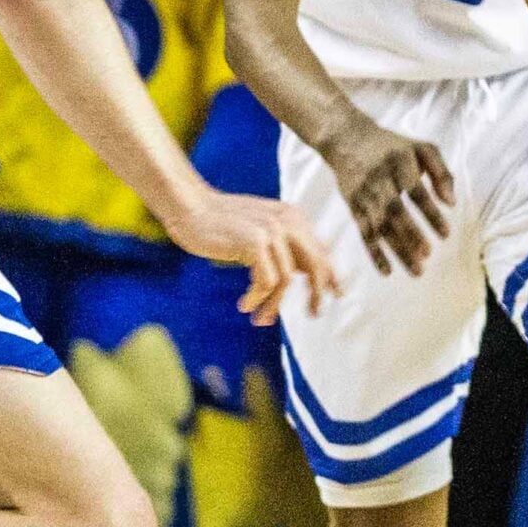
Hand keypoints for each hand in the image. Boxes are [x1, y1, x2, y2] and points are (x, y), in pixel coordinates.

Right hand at [162, 188, 340, 324]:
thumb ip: (283, 245)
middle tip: (314, 314)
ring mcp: (272, 230)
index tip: (337, 295)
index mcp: (293, 218)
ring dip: (274, 304)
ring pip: (286, 280)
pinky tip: (244, 305)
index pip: (320, 251)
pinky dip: (256, 298)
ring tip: (261, 319)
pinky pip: (266, 281)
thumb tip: (303, 273)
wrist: (190, 207)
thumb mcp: (260, 231)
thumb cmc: (220, 223)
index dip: (332, 276)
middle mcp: (288, 221)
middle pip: (315, 266)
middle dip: (316, 294)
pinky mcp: (254, 241)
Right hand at [319, 113, 455, 274]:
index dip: (431, 214)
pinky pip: (363, 233)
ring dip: (397, 250)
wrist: (346, 138)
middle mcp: (379, 179)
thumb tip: (452, 203)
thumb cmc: (393, 147)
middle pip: (395, 212)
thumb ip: (441, 172)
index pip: (416, 192)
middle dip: (411, 236)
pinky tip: (387, 271)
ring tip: (417, 270)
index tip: (446, 235)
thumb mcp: (422, 148)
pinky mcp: (352, 206)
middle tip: (428, 256)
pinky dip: (374, 254)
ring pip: (380, 227)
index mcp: (399, 163)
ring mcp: (363, 194)